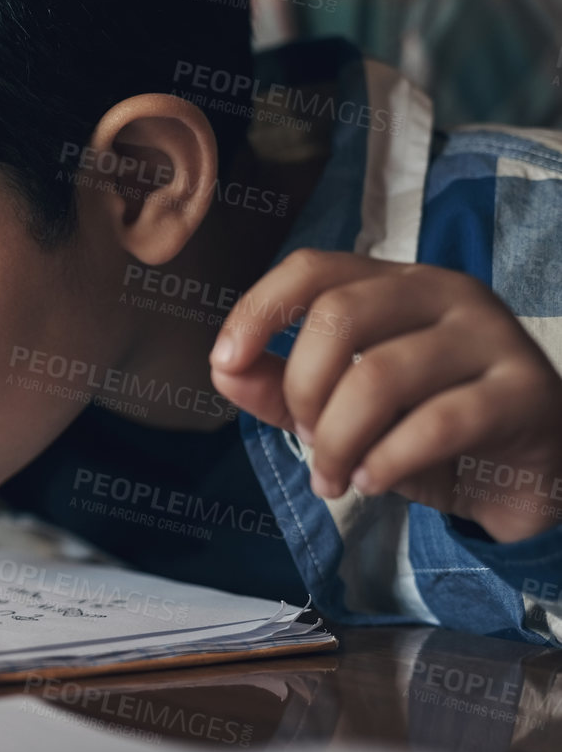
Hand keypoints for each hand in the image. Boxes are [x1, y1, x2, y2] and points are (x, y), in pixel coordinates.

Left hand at [209, 249, 561, 541]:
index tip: (224, 361)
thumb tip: (222, 371)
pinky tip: (372, 482)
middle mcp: (445, 293)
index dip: (258, 310)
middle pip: (338, 317)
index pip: (312, 269)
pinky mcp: (525, 391)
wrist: (530, 472)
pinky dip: (387, 461)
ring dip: (337, 440)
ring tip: (335, 476)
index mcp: (395, 283)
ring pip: (380, 375)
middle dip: (303, 390)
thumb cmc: (430, 430)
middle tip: (307, 440)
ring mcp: (491, 336)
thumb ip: (282, 387)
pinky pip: (436, 423)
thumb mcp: (346, 408)